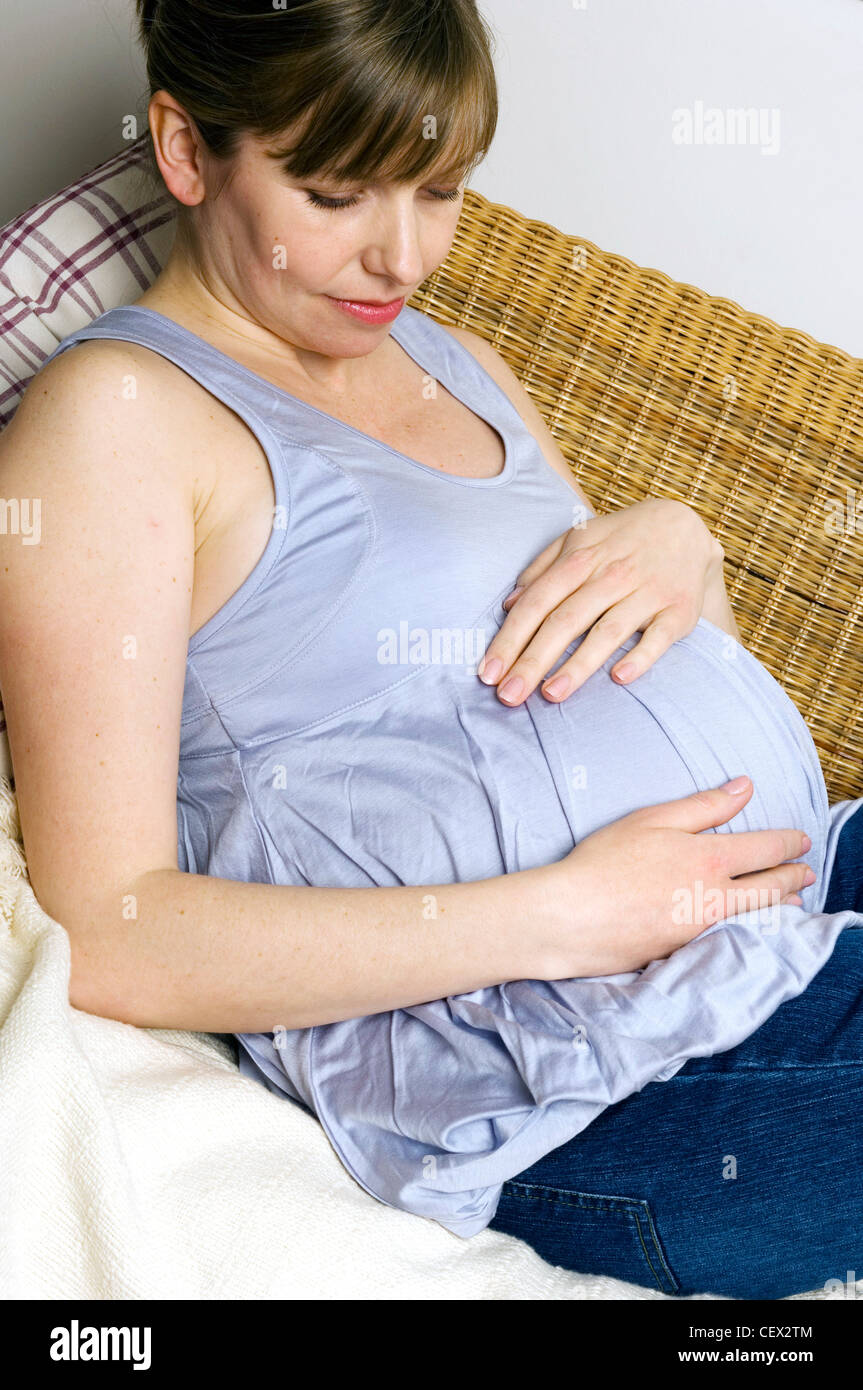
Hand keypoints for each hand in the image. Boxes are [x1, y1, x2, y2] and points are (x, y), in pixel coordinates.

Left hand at [477, 497, 724, 704]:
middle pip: (565, 621)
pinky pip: (658, 637)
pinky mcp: (678, 610)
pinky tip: (618, 678)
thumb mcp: (578, 539)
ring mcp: (647, 593)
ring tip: (550, 695)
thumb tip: (508, 604)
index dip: (510, 638)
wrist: (685, 526)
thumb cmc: (620, 540)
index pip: (537, 603)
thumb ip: (542, 569)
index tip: (488, 672)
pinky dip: (640, 657)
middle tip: (508, 695)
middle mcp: (611, 576)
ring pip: (607, 632)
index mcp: (581, 558)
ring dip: (577, 665)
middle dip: (533, 660)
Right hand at [537, 777, 815, 978]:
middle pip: (771, 887)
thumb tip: (745, 787)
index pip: (766, 848)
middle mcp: (717, 897)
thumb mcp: (653, 820)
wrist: (573, 918)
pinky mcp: (687, 952)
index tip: (802, 840)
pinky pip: (734, 936)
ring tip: (794, 899)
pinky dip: (752, 928)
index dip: (789, 843)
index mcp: (711, 858)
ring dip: (781, 905)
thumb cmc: (605, 862)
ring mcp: (704, 929)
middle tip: (807, 871)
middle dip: (794, 876)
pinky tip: (751, 925)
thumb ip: (704, 805)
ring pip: (758, 917)